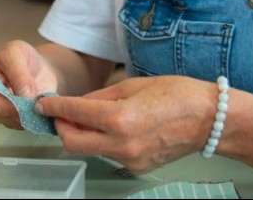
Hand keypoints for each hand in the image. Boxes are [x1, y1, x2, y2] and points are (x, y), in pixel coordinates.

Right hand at [0, 40, 58, 129]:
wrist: (37, 65)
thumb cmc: (21, 56)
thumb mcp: (16, 53)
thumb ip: (19, 73)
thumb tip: (25, 95)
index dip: (9, 106)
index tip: (28, 100)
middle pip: (2, 117)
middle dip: (22, 111)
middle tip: (38, 100)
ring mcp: (4, 115)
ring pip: (16, 123)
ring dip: (31, 114)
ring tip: (41, 98)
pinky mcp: (19, 120)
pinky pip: (27, 124)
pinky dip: (37, 117)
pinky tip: (43, 105)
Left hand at [35, 76, 216, 172]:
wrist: (210, 120)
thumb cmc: (177, 94)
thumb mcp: (134, 84)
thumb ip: (101, 96)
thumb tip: (78, 103)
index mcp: (120, 118)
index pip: (73, 113)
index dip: (53, 107)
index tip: (42, 103)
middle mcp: (121, 143)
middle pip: (72, 142)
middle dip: (60, 127)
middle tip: (60, 113)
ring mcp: (129, 159)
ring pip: (90, 150)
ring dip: (82, 134)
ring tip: (91, 117)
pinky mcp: (137, 168)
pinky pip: (109, 155)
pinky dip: (103, 142)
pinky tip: (116, 128)